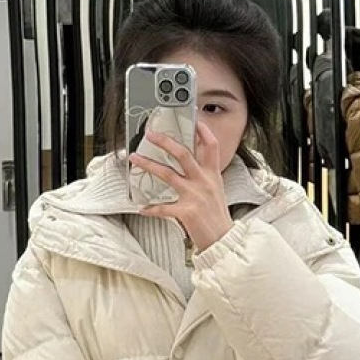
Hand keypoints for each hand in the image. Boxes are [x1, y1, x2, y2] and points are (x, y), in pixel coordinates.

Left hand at [129, 121, 233, 253]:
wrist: (223, 240)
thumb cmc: (217, 217)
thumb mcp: (216, 190)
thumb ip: (205, 175)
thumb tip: (192, 164)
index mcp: (212, 175)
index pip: (211, 146)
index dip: (203, 131)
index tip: (194, 120)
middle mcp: (203, 182)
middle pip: (183, 154)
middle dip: (165, 141)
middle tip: (151, 134)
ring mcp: (194, 196)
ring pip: (167, 174)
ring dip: (149, 165)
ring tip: (136, 159)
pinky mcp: (186, 212)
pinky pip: (163, 208)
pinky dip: (152, 209)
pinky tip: (143, 208)